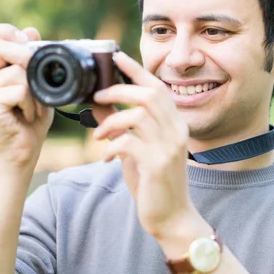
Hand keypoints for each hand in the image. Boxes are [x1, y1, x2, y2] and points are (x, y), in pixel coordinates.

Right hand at [0, 24, 53, 168]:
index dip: (6, 31)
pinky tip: (27, 116)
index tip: (26, 44)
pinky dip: (32, 104)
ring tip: (33, 107)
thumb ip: (31, 58)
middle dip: (26, 54)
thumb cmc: (29, 117)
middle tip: (38, 76)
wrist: (21, 150)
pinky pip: (20, 91)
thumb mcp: (35, 83)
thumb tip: (30, 29)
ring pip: (18, 72)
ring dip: (35, 90)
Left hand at [92, 52, 197, 238]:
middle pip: (148, 96)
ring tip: (99, 134)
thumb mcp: (138, 150)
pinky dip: (111, 146)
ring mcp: (169, 148)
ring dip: (112, 121)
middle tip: (97, 96)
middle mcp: (177, 131)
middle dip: (118, 90)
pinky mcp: (157, 165)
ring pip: (138, 115)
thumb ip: (123, 127)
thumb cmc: (154, 182)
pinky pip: (129, 143)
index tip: (116, 55)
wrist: (172, 218)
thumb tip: (99, 105)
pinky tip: (106, 157)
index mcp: (175, 124)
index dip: (136, 70)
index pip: (157, 88)